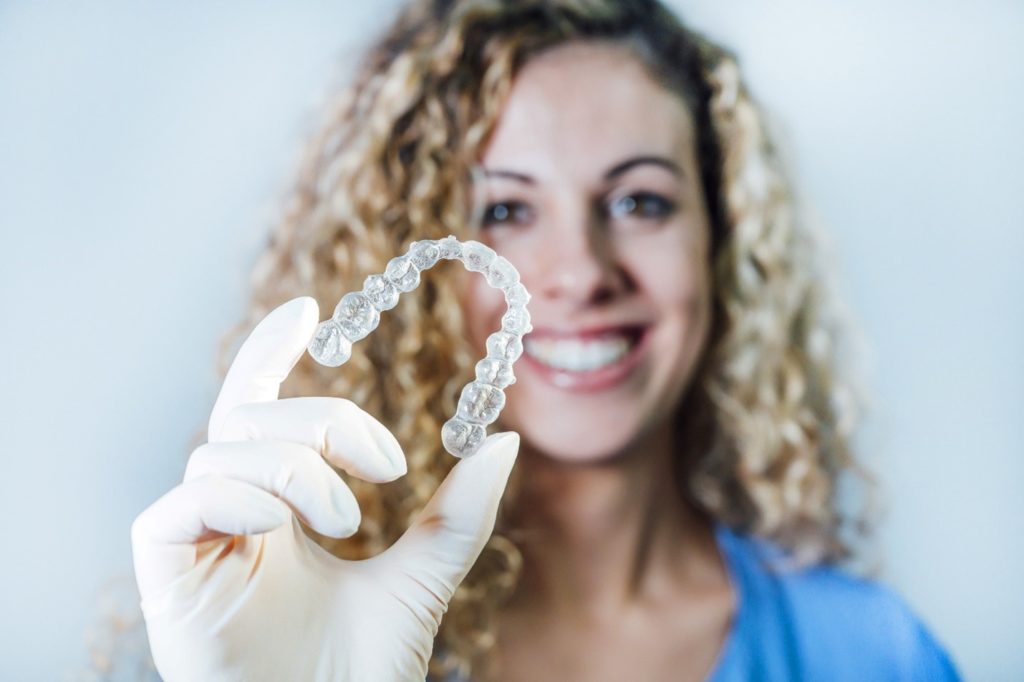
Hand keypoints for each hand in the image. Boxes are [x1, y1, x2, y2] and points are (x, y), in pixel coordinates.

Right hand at [130, 297, 519, 680]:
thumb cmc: (362, 672)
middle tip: (386, 465)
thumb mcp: (424, 578)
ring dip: (296, 468)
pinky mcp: (163, 575)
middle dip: (322, 422)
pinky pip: (180, 503)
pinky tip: (289, 526)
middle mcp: (231, 516)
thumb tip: (505, 442)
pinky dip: (241, 496)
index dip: (269, 354)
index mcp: (278, 509)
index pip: (259, 411)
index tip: (306, 312)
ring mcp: (195, 544)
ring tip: (350, 518)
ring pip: (219, 450)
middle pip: (248, 418)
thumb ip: (459, 516)